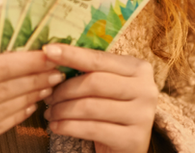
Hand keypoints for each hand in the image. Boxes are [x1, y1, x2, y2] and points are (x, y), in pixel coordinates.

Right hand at [0, 51, 64, 152]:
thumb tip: (20, 60)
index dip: (28, 61)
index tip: (49, 54)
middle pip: (7, 89)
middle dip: (36, 78)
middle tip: (59, 70)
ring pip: (6, 109)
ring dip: (32, 96)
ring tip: (49, 85)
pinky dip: (17, 114)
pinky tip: (30, 105)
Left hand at [41, 44, 157, 152]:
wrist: (125, 148)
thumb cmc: (111, 111)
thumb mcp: (107, 86)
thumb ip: (90, 71)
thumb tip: (53, 55)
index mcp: (139, 68)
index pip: (99, 59)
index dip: (72, 54)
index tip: (48, 50)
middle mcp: (146, 89)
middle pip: (94, 82)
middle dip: (65, 89)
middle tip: (48, 96)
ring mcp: (142, 115)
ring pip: (90, 106)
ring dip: (63, 110)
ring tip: (50, 113)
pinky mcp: (133, 139)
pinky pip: (92, 129)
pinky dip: (68, 127)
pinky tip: (57, 126)